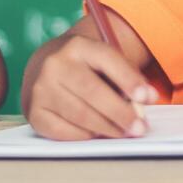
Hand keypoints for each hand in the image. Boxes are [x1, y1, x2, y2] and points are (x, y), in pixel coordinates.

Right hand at [23, 34, 157, 140]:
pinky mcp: (34, 113)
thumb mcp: (103, 61)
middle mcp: (55, 64)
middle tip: (140, 128)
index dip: (129, 80)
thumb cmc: (84, 67)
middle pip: (93, 92)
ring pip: (80, 115)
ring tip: (124, 133)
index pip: (107, 60)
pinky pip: (63, 131)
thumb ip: (124, 77)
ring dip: (107, 128)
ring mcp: (41, 89)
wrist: (44, 67)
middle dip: (121, 113)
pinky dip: (84, 136)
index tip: (149, 97)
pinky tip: (97, 134)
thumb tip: (144, 101)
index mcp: (78, 45)